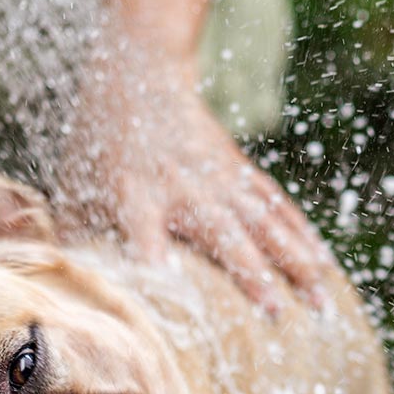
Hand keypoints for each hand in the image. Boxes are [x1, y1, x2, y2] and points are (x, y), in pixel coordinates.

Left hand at [55, 52, 336, 314]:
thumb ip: (76, 238)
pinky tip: (325, 264)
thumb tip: (68, 289)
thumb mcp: (74, 188)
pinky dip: (302, 235)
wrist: (140, 74)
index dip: (151, 254)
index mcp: (135, 194)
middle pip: (225, 236)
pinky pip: (277, 206)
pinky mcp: (240, 172)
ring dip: (296, 264)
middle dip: (254, 278)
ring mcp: (219, 179)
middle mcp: (184, 188)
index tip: (164, 282)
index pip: (142, 228)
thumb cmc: (99, 144)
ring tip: (323, 304)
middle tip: (280, 319)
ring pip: (266, 225)